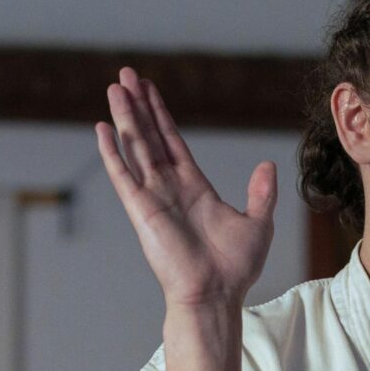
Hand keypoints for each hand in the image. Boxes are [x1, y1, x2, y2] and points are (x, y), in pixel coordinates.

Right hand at [95, 68, 277, 309]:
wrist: (216, 295)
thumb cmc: (235, 269)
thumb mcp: (259, 223)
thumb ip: (262, 193)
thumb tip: (267, 165)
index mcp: (194, 187)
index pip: (172, 141)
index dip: (161, 114)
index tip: (149, 89)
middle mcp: (169, 187)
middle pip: (149, 136)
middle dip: (138, 105)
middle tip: (126, 75)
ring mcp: (153, 197)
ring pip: (135, 147)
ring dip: (125, 117)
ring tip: (115, 88)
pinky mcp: (141, 210)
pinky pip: (123, 175)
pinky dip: (111, 152)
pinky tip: (102, 128)